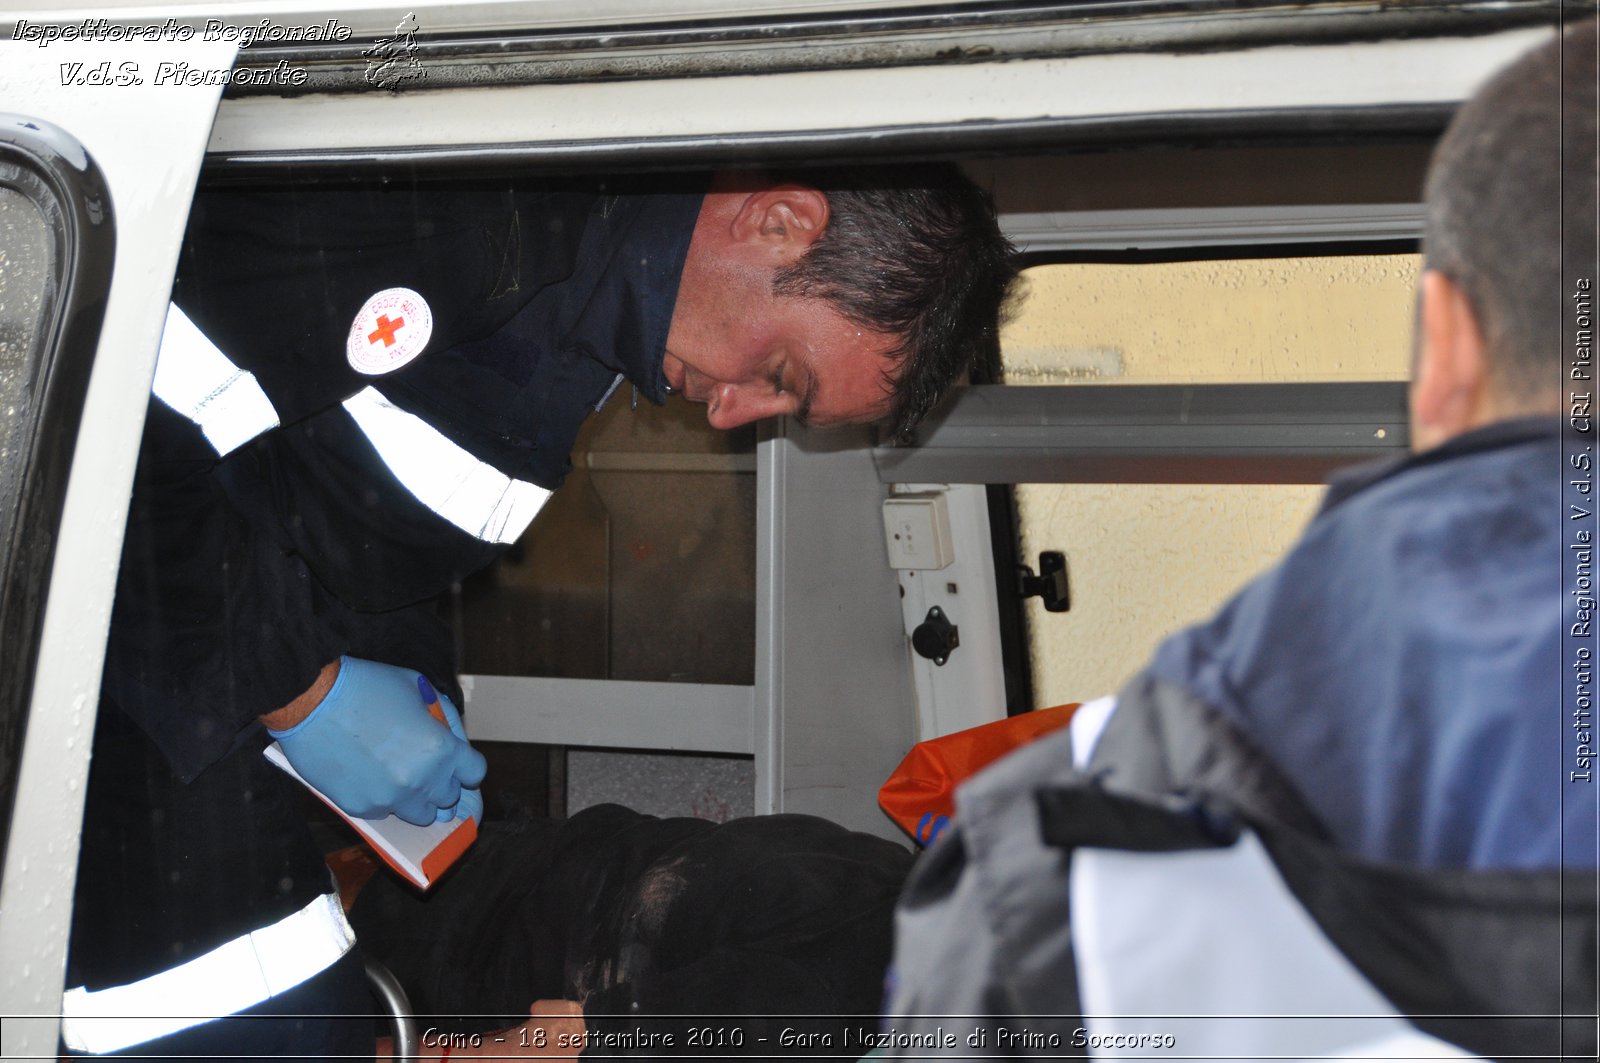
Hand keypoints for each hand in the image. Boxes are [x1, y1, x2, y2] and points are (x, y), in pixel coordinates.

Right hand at [268, 656, 486, 824]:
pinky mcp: (360, 808)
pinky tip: (369, 776)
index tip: (456, 762)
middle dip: (441, 783)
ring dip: (416, 800)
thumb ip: (443, 718)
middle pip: (448, 799)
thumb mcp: (420, 689)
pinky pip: (384, 813)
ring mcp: (390, 798)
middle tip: (423, 767)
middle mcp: (420, 780)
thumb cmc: (367, 686)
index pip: (474, 773)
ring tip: (399, 777)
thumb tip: (453, 739)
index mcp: (440, 749)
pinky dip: (382, 800)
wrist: (312, 699)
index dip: (465, 766)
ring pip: (419, 815)